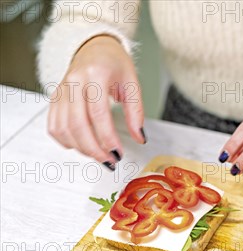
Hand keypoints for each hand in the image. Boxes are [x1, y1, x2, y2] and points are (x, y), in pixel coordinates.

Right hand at [47, 35, 145, 169]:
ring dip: (81, 148)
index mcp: (95, 75)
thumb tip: (139, 138)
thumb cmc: (114, 64)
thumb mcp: (132, 83)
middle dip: (94, 149)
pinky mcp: (54, 99)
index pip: (98, 113)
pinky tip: (82, 146)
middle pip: (77, 124)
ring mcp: (61, 91)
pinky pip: (53, 126)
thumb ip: (136, 112)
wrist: (94, 48)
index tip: (119, 153)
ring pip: (63, 128)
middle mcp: (73, 82)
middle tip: (110, 161)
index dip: (108, 137)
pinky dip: (66, 141)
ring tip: (99, 156)